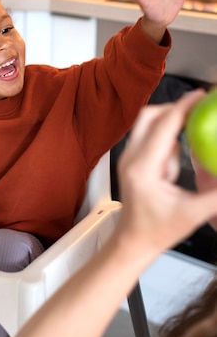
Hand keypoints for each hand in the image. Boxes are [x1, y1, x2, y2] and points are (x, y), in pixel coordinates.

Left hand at [116, 89, 216, 253]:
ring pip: (146, 123)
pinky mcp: (131, 159)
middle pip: (149, 116)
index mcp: (143, 168)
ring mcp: (128, 157)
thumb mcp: (193, 214)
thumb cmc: (156, 230)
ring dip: (169, 123)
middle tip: (198, 110)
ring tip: (188, 140)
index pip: (163, 126)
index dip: (183, 107)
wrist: (133, 240)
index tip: (200, 96)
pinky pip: (147, 135)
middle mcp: (131, 158)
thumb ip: (216, 196)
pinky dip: (164, 134)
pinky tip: (177, 154)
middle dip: (174, 109)